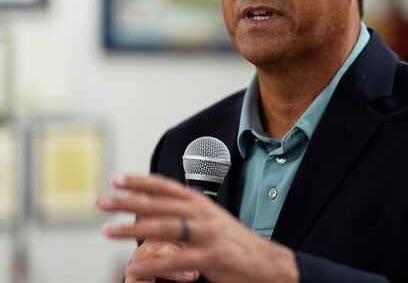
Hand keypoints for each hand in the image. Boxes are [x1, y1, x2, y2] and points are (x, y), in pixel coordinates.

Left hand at [98, 174, 298, 282]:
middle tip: (102, 202)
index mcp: (201, 203)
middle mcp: (203, 214)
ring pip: (166, 227)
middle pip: (161, 203)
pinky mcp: (211, 258)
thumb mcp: (209, 220)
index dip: (140, 181)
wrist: (265, 263)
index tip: (116, 179)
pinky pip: (177, 260)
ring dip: (134, 228)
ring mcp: (207, 235)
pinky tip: (133, 266)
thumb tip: (152, 206)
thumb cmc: (233, 243)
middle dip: (129, 201)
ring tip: (108, 231)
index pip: (166, 187)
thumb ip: (184, 213)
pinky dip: (153, 263)